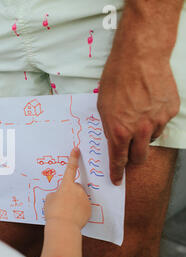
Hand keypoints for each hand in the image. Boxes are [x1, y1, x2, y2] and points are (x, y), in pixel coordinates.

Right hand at [44, 148, 90, 229]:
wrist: (63, 227)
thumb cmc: (53, 212)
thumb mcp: (49, 199)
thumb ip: (56, 193)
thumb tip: (62, 195)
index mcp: (66, 185)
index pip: (70, 168)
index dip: (73, 158)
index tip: (77, 149)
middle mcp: (78, 190)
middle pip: (75, 187)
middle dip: (70, 193)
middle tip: (62, 203)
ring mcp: (85, 199)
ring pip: (79, 198)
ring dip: (74, 202)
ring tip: (66, 212)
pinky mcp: (89, 209)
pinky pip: (83, 207)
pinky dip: (78, 211)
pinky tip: (72, 217)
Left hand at [97, 3, 180, 185]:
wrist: (140, 57)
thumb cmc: (116, 80)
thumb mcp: (103, 107)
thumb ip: (110, 127)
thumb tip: (114, 142)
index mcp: (120, 131)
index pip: (119, 159)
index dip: (117, 172)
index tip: (117, 180)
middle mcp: (140, 130)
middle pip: (139, 157)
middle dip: (133, 159)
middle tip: (129, 154)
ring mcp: (158, 121)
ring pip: (151, 138)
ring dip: (143, 134)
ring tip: (137, 113)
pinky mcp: (171, 110)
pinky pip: (161, 122)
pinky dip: (154, 118)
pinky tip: (148, 103)